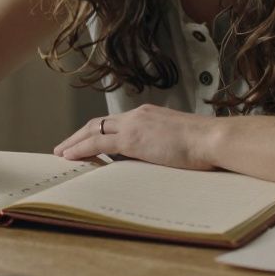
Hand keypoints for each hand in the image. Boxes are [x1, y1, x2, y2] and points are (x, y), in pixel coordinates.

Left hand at [53, 104, 217, 169]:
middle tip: (64, 147)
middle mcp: (137, 115)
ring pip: (93, 131)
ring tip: (61, 153)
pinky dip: (80, 149)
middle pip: (98, 123)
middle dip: (79, 135)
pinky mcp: (132, 139)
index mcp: (148, 115)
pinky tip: (69, 156)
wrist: (214, 139)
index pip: (115, 123)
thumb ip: (159, 146)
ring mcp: (133, 125)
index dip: (97, 131)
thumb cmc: (205, 145)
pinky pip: (98, 144)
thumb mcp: (177, 142)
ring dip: (74, 142)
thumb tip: (150, 160)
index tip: (85, 141)